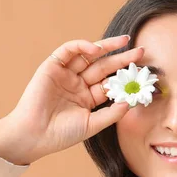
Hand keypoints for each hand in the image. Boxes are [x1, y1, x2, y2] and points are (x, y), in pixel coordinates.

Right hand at [0, 35, 142, 164]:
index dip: (125, 77)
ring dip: (106, 47)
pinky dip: (81, 46)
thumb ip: (112, 113)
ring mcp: (66, 74)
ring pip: (89, 55)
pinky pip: (68, 51)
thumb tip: (130, 102)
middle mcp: (78, 83)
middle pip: (104, 67)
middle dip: (122, 58)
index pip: (110, 83)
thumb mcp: (92, 125)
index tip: (142, 72)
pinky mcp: (52, 66)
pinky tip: (96, 49)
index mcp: (88, 98)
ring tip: (124, 41)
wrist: (34, 135)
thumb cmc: (61, 134)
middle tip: (141, 50)